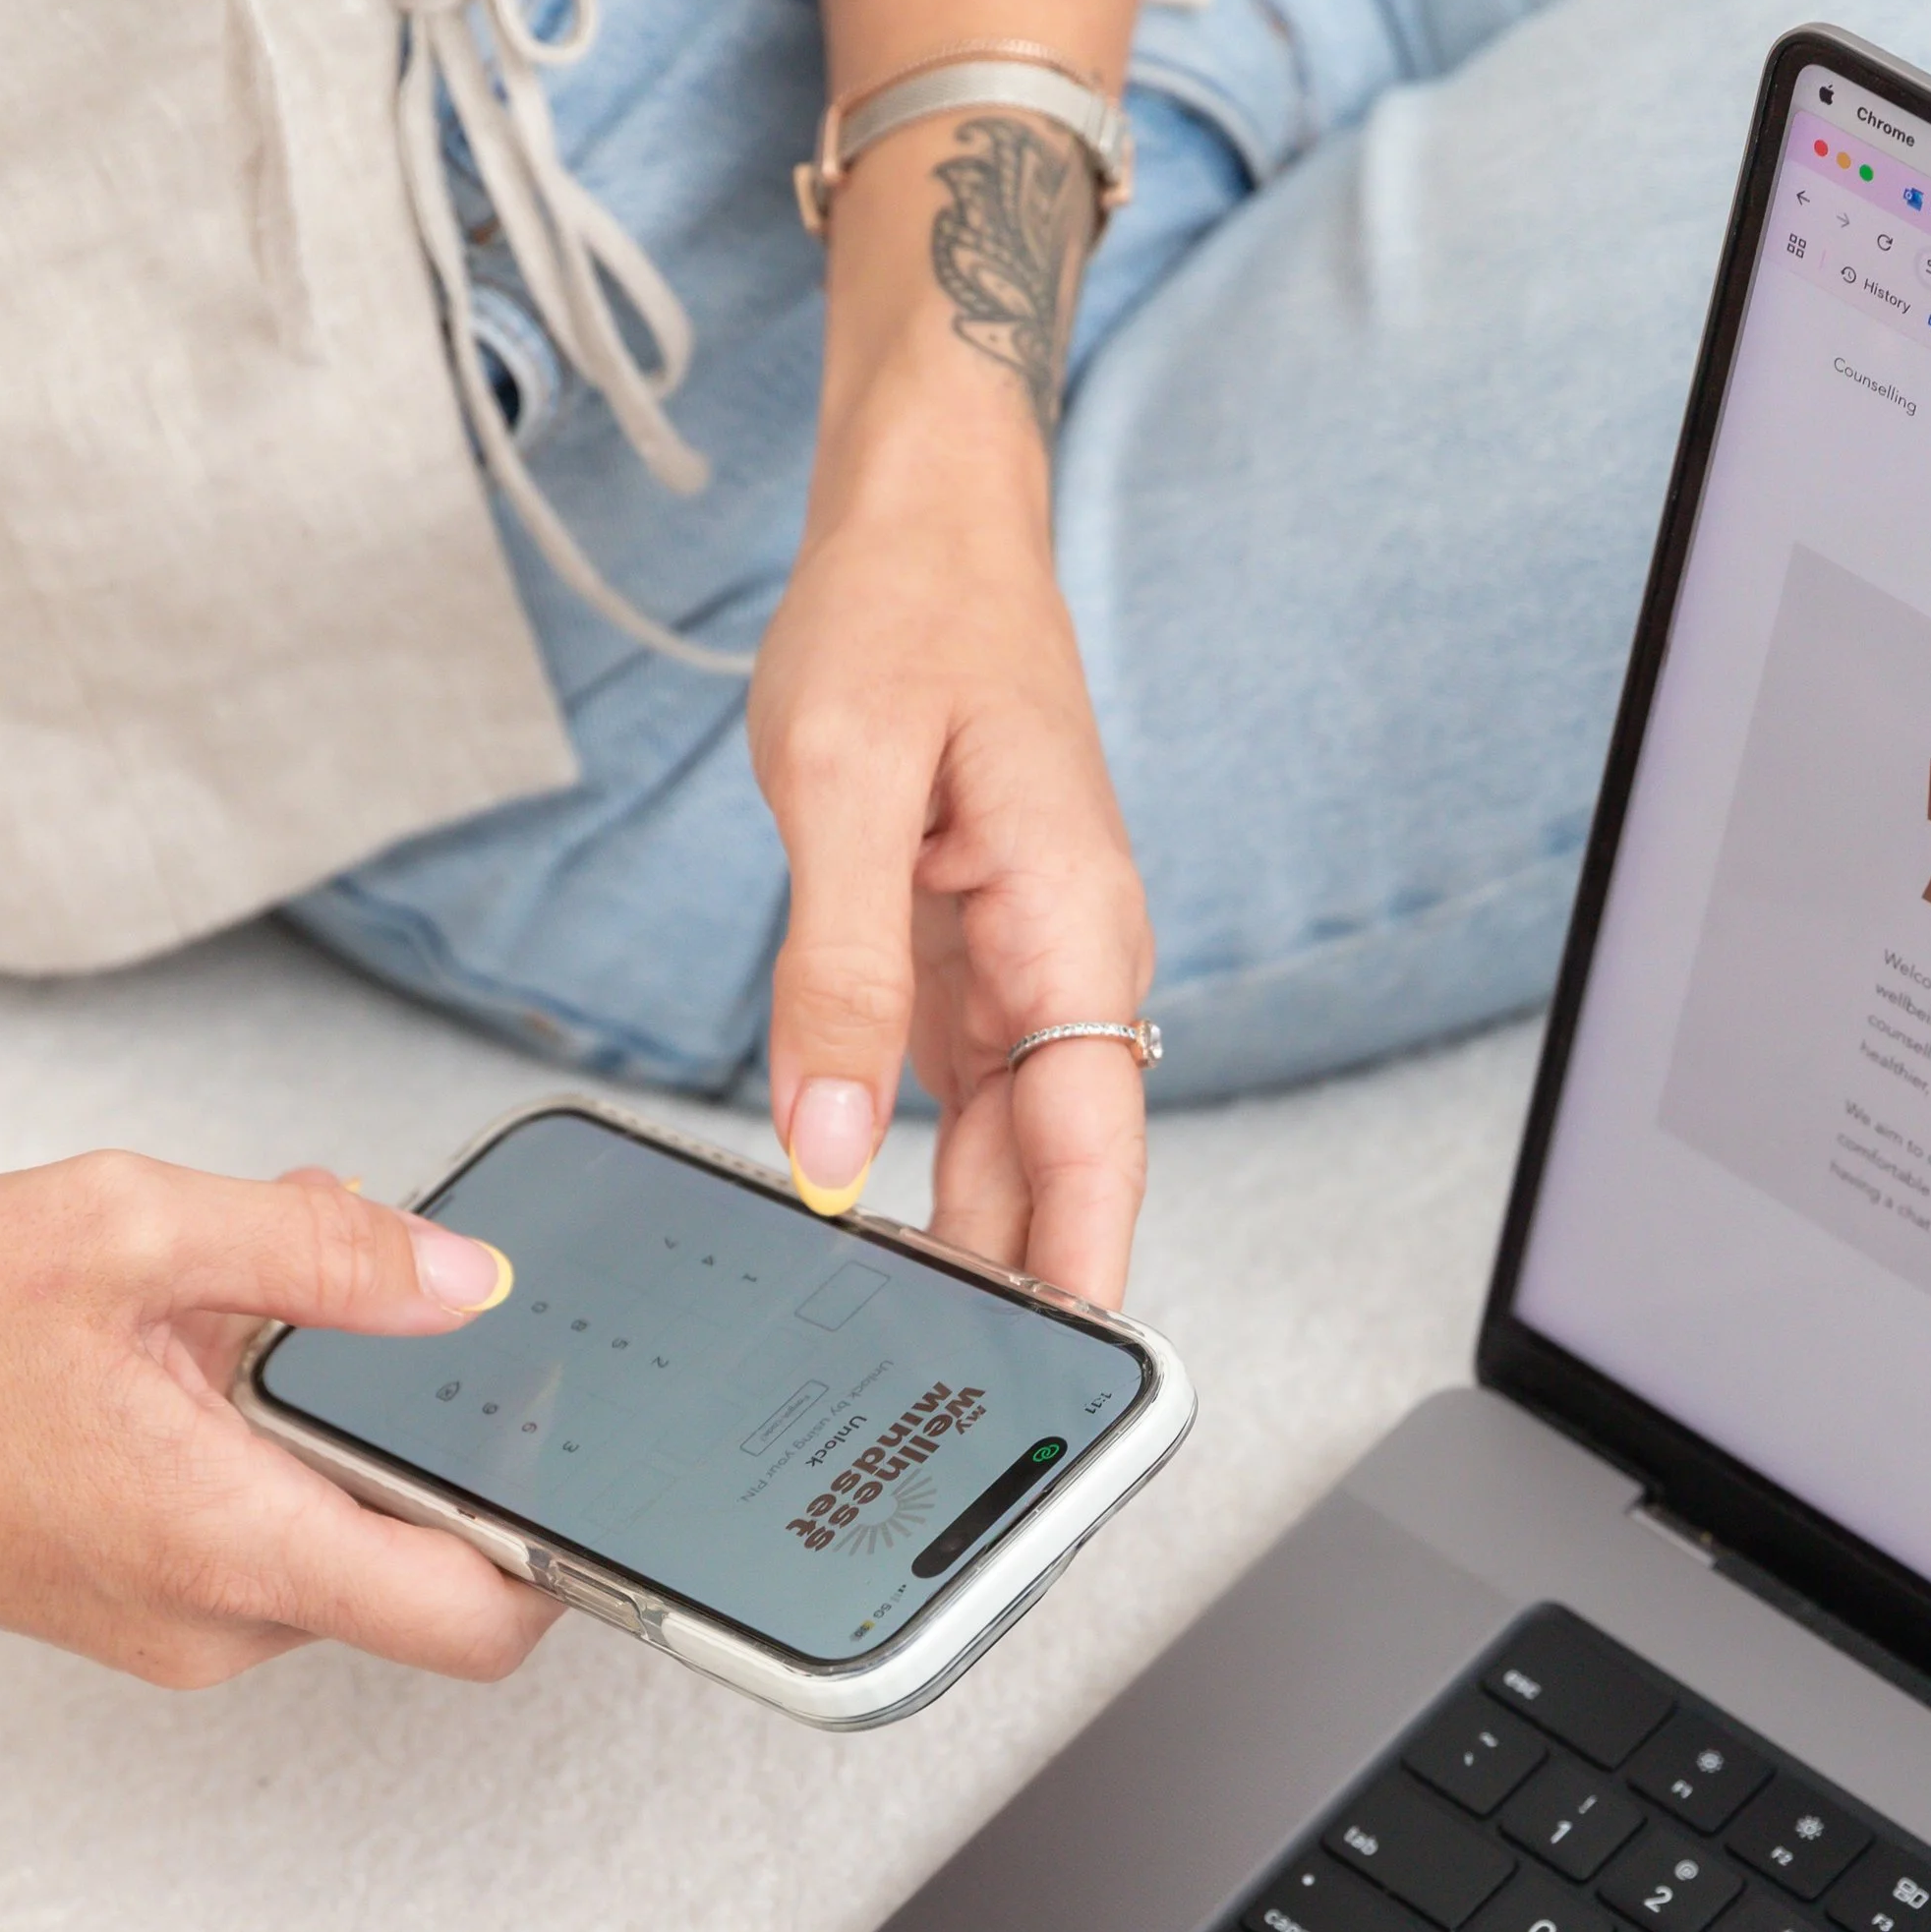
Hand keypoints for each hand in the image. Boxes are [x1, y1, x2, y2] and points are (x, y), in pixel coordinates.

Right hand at [0, 1153, 559, 1687]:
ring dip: (347, 1421)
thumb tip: (468, 1275)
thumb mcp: (122, 1231)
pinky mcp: (143, 1601)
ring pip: (344, 1533)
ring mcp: (178, 1624)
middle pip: (427, 1563)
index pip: (483, 1620)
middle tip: (412, 1317)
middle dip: (439, 1432)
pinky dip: (276, 1439)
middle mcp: (219, 1619)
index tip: (603, 1471)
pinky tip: (214, 1345)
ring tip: (268, 1308)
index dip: (570, 1555)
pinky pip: (270, 1530)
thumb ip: (319, 1250)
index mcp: (235, 1546)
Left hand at [749, 354, 1153, 1309]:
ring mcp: (1027, 966)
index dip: (1084, 1272)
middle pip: (1060, 1167)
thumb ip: (836, 977)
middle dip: (1018, 1289)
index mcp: (1073, 920)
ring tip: (902, 1358)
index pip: (1099, 1140)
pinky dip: (928, 1171)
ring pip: (1014, 1144)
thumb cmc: (900, 619)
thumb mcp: (838, 788)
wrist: (923, 522)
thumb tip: (831, 1147)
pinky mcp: (973, 962)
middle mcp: (1070, 958)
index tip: (1064, 1385)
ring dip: (972, 1241)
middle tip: (941, 1409)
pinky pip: (966, 1095)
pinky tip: (878, 1241)